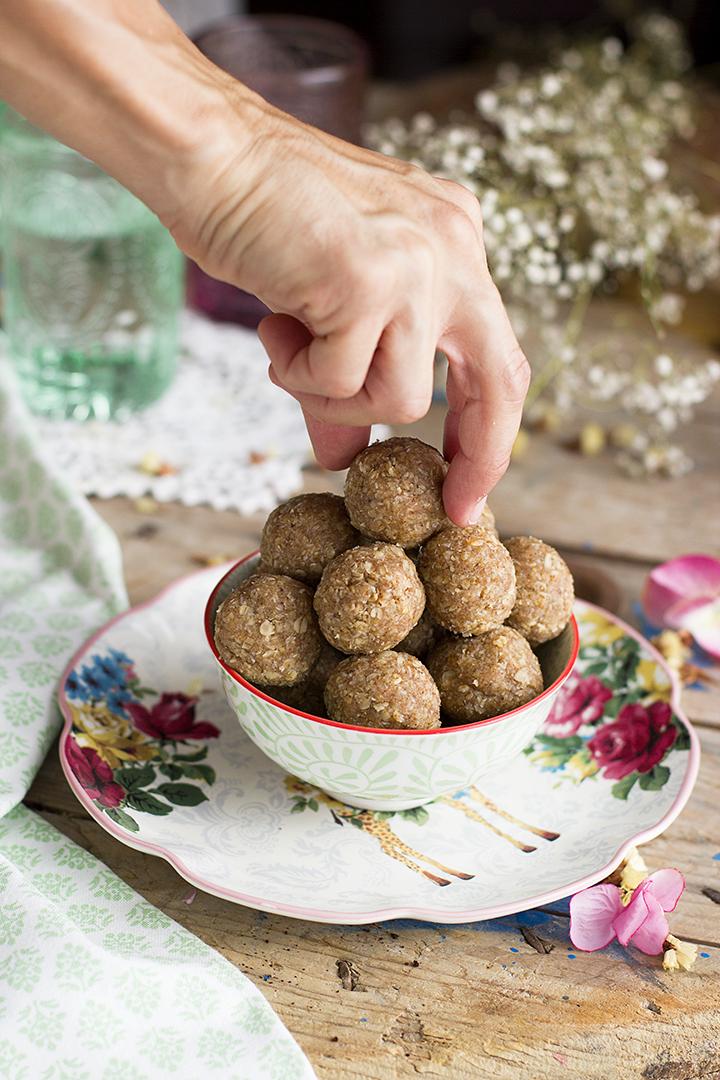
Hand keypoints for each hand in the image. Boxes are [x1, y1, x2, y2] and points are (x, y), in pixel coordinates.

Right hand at [169, 94, 529, 524]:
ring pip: (402, 398)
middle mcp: (453, 247)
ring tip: (289, 350)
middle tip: (451, 506)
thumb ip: (350, 376)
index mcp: (453, 242)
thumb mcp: (325, 304)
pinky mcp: (369, 280)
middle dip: (480, 455)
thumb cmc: (258, 216)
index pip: (495, 353)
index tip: (465, 484)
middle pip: (498, 381)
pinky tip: (274, 326)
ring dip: (337, 398)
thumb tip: (346, 459)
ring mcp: (417, 262)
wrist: (205, 151)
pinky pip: (341, 383)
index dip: (487, 427)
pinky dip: (298, 375)